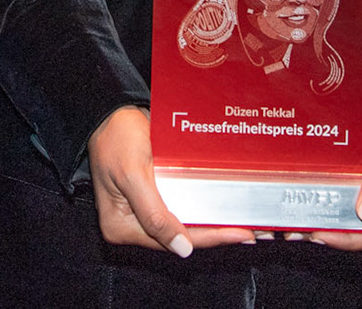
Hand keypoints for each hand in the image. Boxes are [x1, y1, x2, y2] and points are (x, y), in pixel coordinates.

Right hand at [87, 106, 254, 252]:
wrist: (109, 110)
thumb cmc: (115, 137)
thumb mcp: (134, 175)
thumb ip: (154, 215)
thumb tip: (182, 249)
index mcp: (122, 227)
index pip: (174, 239)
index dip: (209, 237)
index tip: (239, 234)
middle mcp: (133, 225)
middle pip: (181, 234)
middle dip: (216, 232)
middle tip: (252, 230)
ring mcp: (145, 210)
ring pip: (185, 222)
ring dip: (214, 221)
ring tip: (246, 221)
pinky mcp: (155, 196)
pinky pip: (183, 206)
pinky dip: (204, 206)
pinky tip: (227, 205)